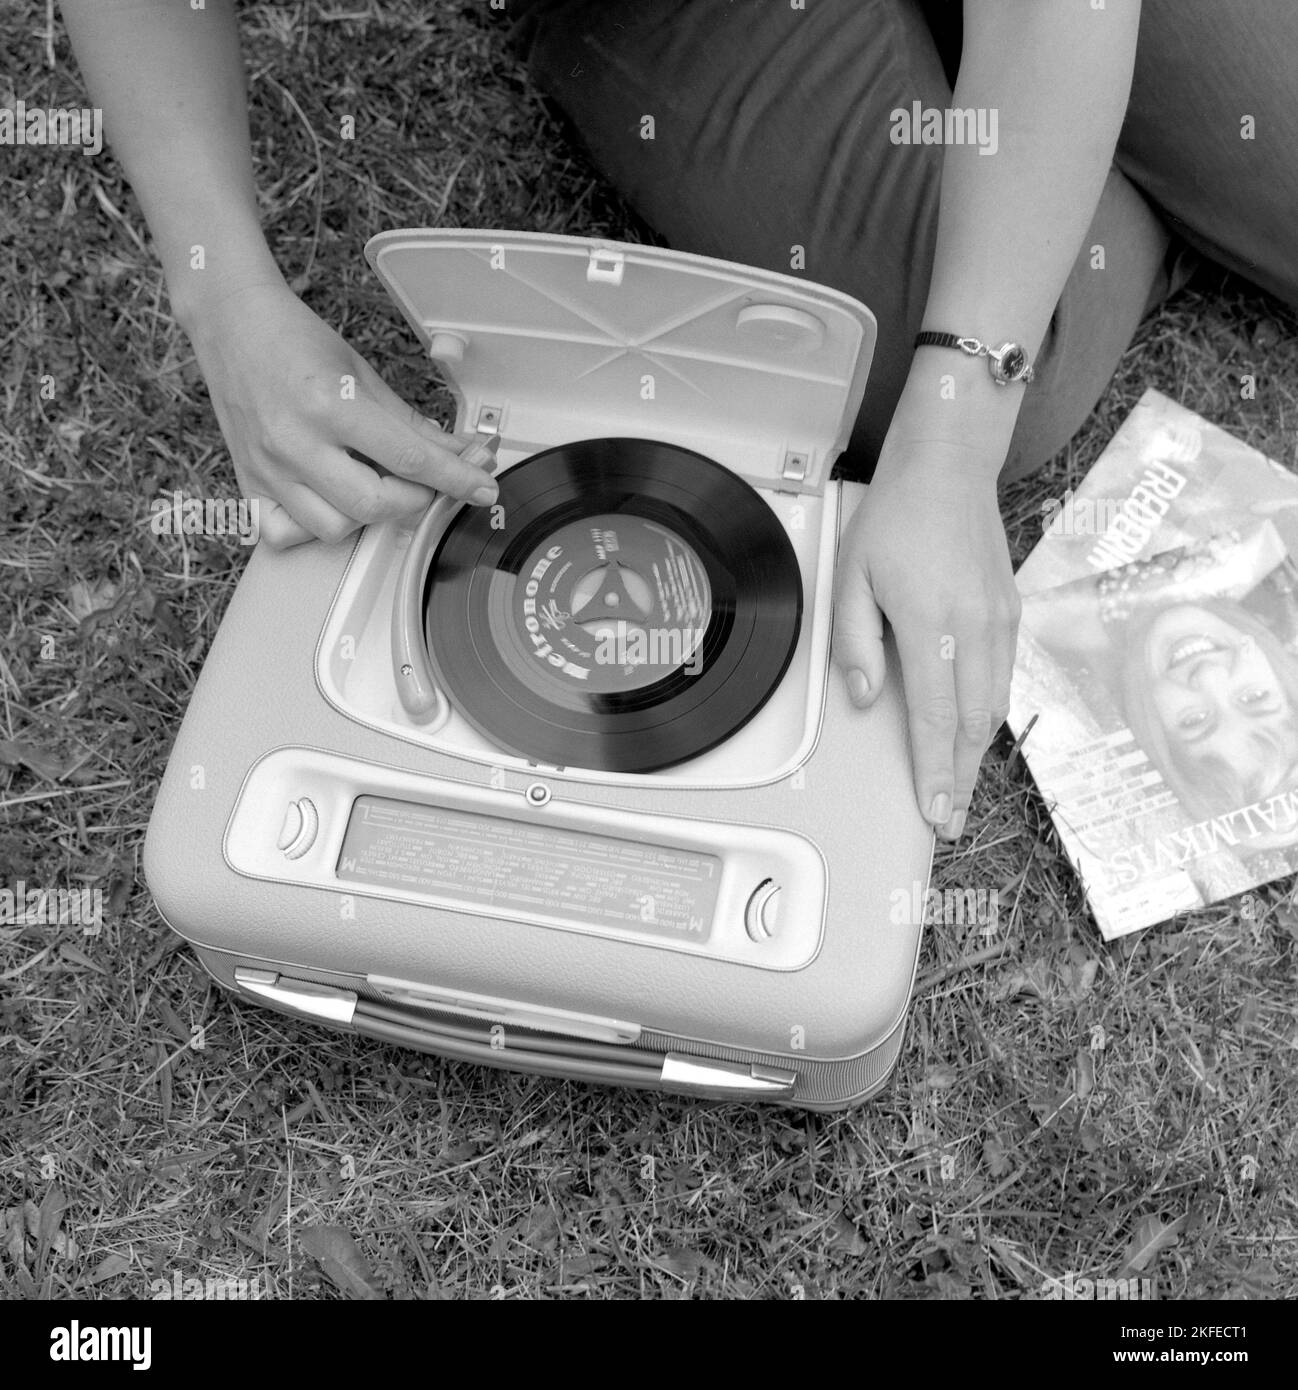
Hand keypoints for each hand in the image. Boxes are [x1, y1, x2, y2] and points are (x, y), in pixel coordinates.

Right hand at [185, 280, 498, 546]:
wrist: (232, 323)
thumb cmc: (293, 339)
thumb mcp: (363, 373)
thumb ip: (412, 423)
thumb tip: (459, 452)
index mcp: (330, 404)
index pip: (410, 458)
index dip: (456, 478)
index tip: (482, 488)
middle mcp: (296, 441)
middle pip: (375, 504)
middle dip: (416, 501)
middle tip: (427, 484)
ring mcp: (269, 467)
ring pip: (335, 528)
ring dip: (369, 517)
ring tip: (376, 487)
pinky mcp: (249, 482)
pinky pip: (285, 532)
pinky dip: (313, 530)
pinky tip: (329, 506)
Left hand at [833, 431, 1020, 840]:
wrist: (949, 468)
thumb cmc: (896, 517)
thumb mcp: (852, 576)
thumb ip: (855, 642)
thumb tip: (862, 696)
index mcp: (931, 625)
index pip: (933, 718)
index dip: (933, 772)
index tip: (933, 811)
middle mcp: (975, 630)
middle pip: (972, 726)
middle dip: (961, 779)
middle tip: (950, 820)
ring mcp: (1000, 622)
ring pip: (994, 707)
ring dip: (977, 755)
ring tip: (962, 789)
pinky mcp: (1010, 613)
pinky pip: (1003, 679)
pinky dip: (989, 717)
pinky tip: (975, 735)